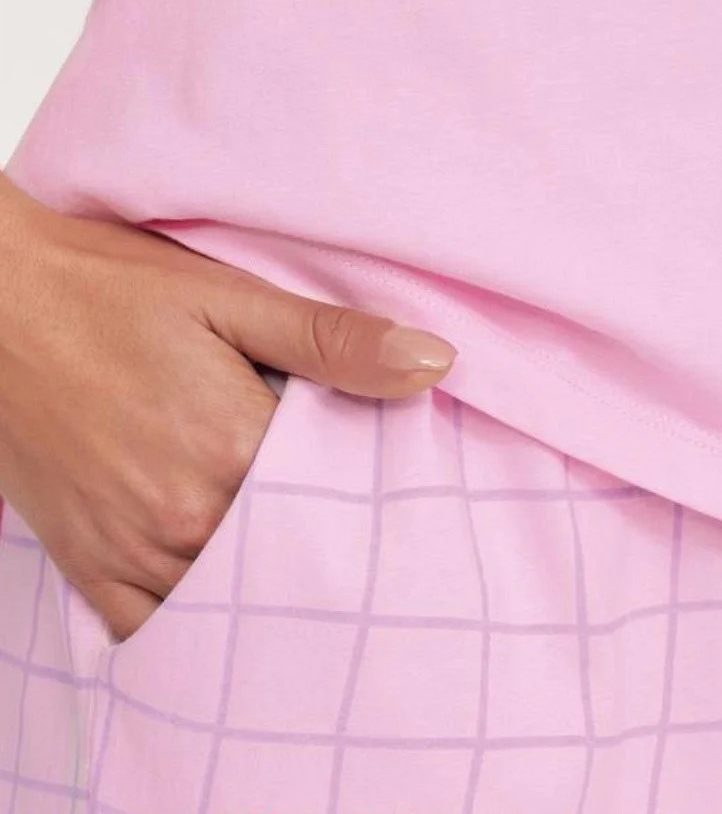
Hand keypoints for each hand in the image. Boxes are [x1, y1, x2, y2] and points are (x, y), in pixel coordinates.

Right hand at [0, 180, 455, 639]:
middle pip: (294, 556)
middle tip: (346, 517)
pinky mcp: (87, 565)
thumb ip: (332, 340)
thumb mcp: (228, 297)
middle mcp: (185, 517)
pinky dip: (196, 622)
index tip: (385, 481)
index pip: (343, 501)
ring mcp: (131, 550)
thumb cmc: (107, 290)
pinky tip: (224, 600)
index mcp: (233, 448)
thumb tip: (435, 363)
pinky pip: (154, 629)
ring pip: (233, 600)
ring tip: (295, 554)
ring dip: (268, 581)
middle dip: (326, 541)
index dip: (370, 491)